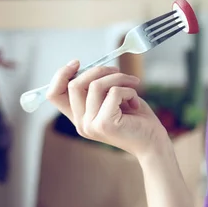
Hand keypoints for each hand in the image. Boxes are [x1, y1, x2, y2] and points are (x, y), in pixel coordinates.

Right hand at [46, 61, 170, 157]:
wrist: (153, 142)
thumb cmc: (137, 119)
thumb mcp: (112, 100)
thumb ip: (97, 88)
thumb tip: (89, 66)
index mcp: (80, 118)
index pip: (54, 94)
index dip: (61, 75)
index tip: (78, 63)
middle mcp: (81, 123)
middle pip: (74, 84)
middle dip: (99, 70)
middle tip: (118, 72)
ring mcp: (91, 125)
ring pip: (96, 85)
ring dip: (119, 78)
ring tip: (133, 84)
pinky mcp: (105, 124)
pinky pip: (115, 92)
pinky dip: (129, 90)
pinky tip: (136, 101)